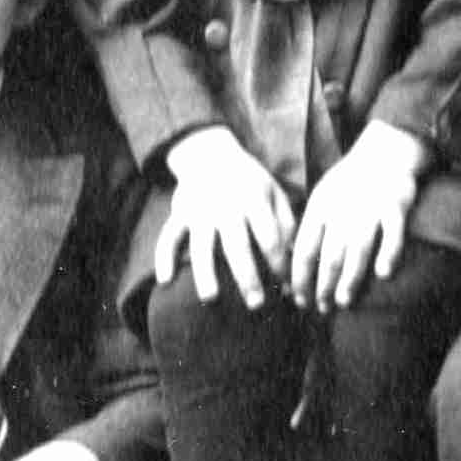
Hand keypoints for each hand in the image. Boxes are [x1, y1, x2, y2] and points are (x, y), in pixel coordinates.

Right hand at [154, 127, 292, 307]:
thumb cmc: (250, 181)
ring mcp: (200, 211)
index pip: (269, 237)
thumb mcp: (274, 193)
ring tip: (211, 299)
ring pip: (201, 245)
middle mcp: (226, 206)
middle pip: (237, 246)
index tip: (285, 288)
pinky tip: (165, 280)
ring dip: (205, 272)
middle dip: (247, 277)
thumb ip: (286, 223)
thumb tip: (298, 259)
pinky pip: (168, 236)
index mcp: (254, 200)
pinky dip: (163, 256)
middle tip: (256, 306)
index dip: (278, 263)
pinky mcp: (179, 214)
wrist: (211, 154)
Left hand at [290, 123, 428, 311]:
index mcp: (321, 207)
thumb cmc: (350, 183)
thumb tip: (293, 261)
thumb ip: (312, 226)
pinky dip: (389, 252)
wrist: (385, 152)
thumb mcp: (323, 197)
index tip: (299, 299)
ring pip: (358, 248)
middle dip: (323, 285)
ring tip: (343, 301)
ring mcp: (370, 208)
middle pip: (329, 254)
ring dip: (350, 277)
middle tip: (321, 308)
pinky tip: (383, 273)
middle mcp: (343, 209)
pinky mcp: (396, 207)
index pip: (305, 248)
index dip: (300, 277)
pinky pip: (393, 233)